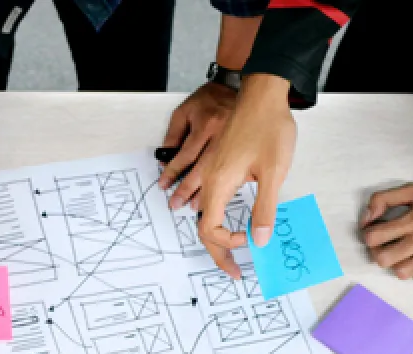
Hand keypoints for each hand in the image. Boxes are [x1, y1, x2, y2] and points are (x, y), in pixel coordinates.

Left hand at [158, 82, 236, 210]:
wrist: (241, 88)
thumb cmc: (210, 100)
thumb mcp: (184, 111)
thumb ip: (173, 134)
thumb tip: (165, 159)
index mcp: (206, 124)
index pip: (185, 155)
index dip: (173, 173)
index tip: (164, 185)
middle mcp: (223, 135)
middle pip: (203, 169)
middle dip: (188, 190)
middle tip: (177, 204)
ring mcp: (238, 143)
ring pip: (220, 173)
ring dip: (207, 193)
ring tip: (195, 206)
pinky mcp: (248, 148)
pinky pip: (237, 171)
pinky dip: (227, 185)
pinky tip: (219, 196)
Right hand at [198, 75, 295, 277]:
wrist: (263, 94)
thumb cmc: (269, 128)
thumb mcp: (274, 172)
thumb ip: (264, 208)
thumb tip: (259, 240)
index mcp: (220, 183)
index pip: (209, 228)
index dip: (226, 244)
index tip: (249, 241)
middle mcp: (210, 179)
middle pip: (202, 226)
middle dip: (216, 252)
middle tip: (232, 271)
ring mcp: (212, 171)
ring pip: (203, 213)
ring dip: (213, 236)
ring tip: (227, 251)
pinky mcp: (219, 164)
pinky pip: (208, 198)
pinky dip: (214, 217)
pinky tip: (226, 220)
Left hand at [361, 184, 412, 284]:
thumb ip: (385, 198)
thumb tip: (367, 217)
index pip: (373, 237)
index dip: (369, 235)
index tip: (375, 232)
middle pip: (383, 259)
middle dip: (379, 253)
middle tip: (386, 247)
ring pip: (402, 273)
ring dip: (399, 265)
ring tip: (405, 256)